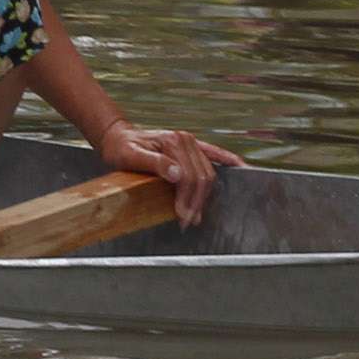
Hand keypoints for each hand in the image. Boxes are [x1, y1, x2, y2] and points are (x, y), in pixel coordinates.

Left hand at [99, 124, 245, 226]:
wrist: (118, 137)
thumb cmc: (121, 148)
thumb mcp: (130, 155)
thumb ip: (153, 163)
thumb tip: (176, 174)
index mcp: (172, 142)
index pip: (188, 176)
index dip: (187, 200)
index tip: (183, 218)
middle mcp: (185, 139)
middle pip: (201, 177)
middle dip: (197, 202)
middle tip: (189, 221)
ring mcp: (191, 142)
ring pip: (208, 173)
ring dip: (205, 195)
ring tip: (197, 213)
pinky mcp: (194, 145)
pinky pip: (216, 153)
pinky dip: (228, 160)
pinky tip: (240, 167)